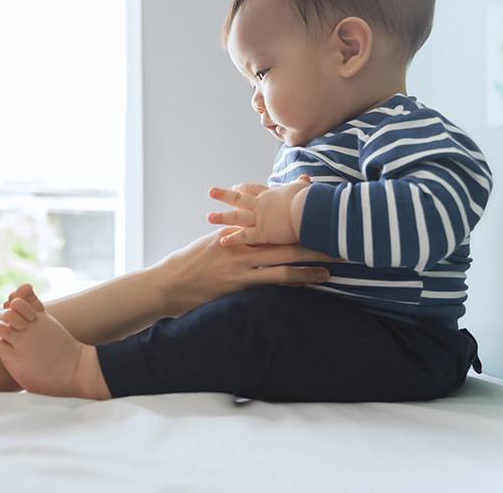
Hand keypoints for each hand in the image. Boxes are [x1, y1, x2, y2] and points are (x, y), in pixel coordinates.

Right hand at [149, 227, 330, 317]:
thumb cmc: (187, 265)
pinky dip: (289, 285)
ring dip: (308, 266)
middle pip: (284, 240)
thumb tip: (251, 235)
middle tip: (336, 239)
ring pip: (282, 262)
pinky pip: (269, 283)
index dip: (295, 219)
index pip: (271, 222)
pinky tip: (305, 288)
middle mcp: (241, 245)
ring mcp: (240, 265)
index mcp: (236, 233)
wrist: (166, 284)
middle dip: (312, 240)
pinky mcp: (238, 285)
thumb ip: (233, 239)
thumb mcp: (210, 245)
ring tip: (331, 269)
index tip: (316, 214)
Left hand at [207, 177, 310, 245]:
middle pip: (239, 199)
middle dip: (224, 196)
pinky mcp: (263, 233)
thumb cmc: (309, 199)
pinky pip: (245, 236)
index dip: (242, 189)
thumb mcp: (304, 189)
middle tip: (211, 192)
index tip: (234, 188)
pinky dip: (234, 239)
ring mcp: (260, 219)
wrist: (310, 211)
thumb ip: (301, 185)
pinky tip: (222, 241)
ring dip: (222, 217)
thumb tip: (305, 180)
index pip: (253, 190)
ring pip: (237, 217)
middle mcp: (261, 205)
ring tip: (209, 217)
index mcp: (270, 195)